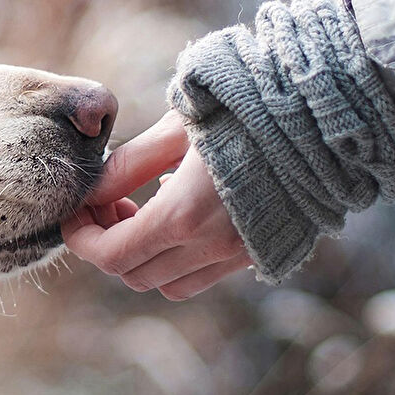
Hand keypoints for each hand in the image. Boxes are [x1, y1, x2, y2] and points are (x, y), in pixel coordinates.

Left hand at [60, 111, 252, 299]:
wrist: (320, 116)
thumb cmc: (243, 110)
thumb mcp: (176, 128)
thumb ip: (128, 165)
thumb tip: (91, 192)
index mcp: (184, 216)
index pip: (111, 255)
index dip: (81, 238)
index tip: (74, 212)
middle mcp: (211, 247)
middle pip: (134, 275)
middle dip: (107, 244)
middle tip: (107, 203)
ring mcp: (238, 254)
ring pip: (168, 284)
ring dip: (142, 257)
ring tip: (141, 209)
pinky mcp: (258, 251)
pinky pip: (203, 275)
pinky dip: (177, 259)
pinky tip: (179, 212)